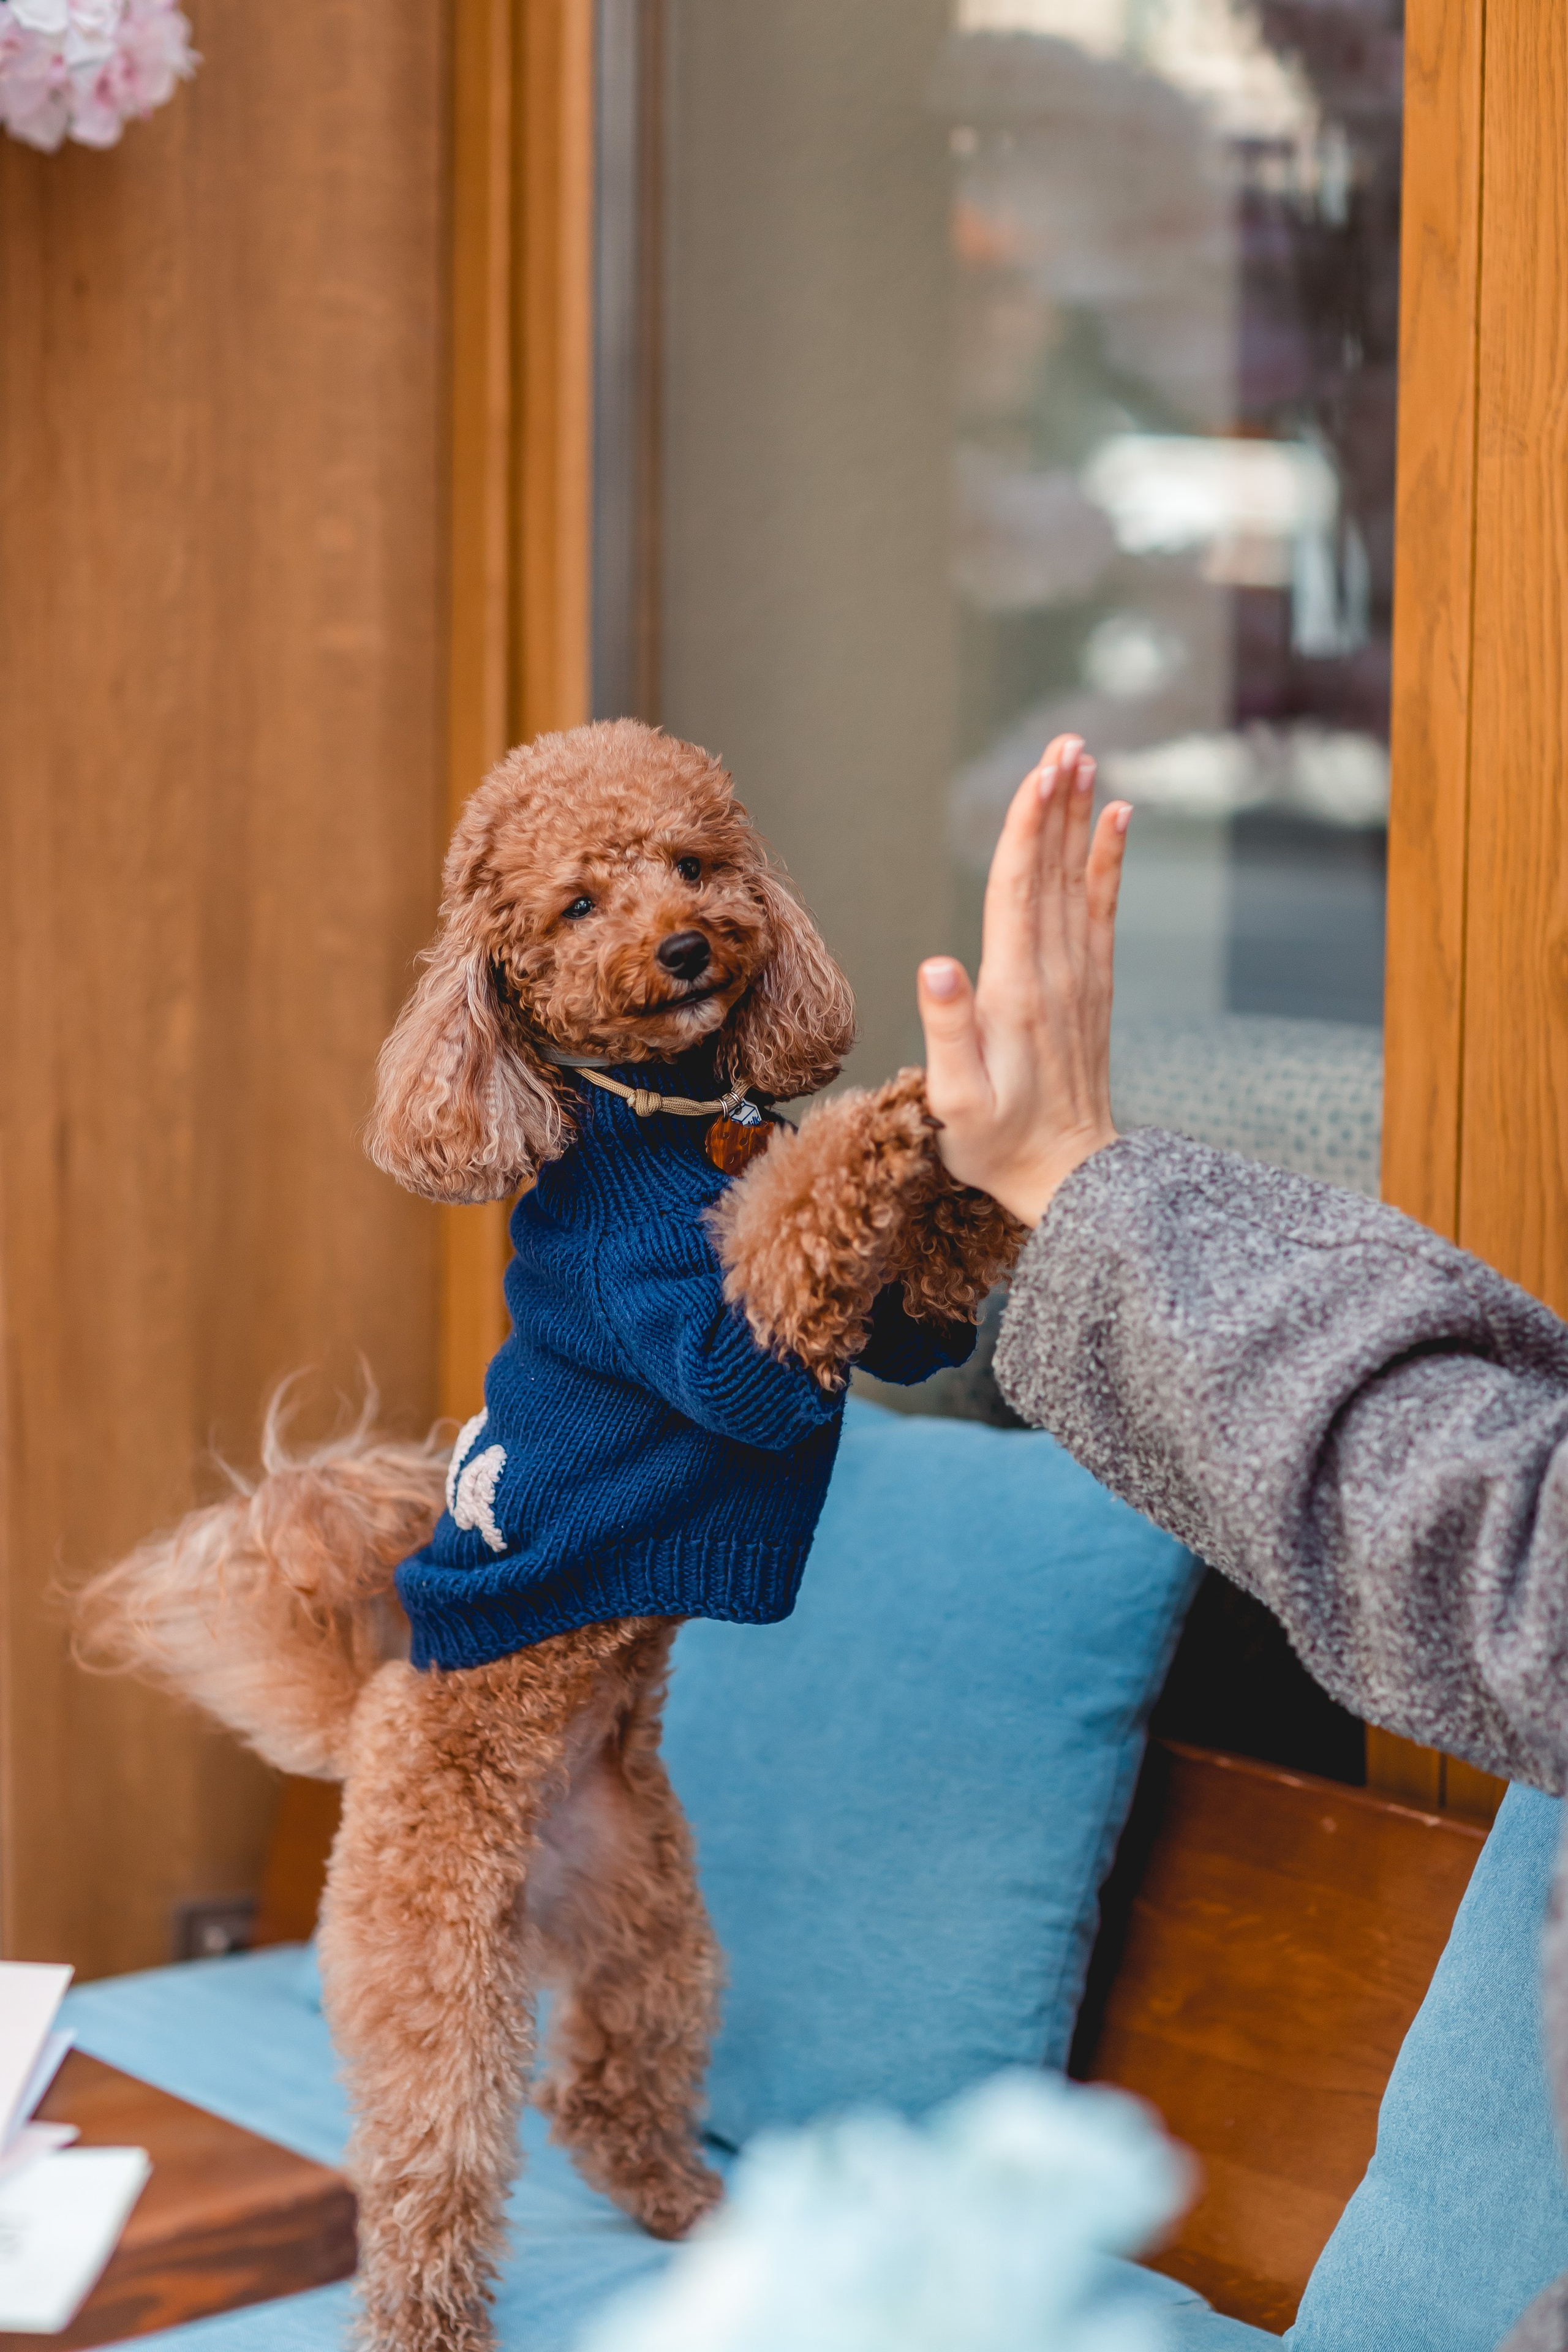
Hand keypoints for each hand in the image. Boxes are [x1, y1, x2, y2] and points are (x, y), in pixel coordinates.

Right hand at [917, 735, 1129, 1226]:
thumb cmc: (1000, 1146)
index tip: (1038, 773)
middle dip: (1056, 803)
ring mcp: (1080, 978)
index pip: (1019, 893)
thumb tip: (936, 966)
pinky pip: (1102, 908)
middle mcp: (1056, 975)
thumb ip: (947, 1035)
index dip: (1026, 829)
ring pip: (1079, 880)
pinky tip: (1115, 819)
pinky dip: (1109, 860)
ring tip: (1082, 758)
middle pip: (1053, 871)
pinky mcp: (1092, 987)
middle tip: (1064, 740)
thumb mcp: (957, 1106)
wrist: (1071, 1178)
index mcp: (1017, 994)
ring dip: (1079, 817)